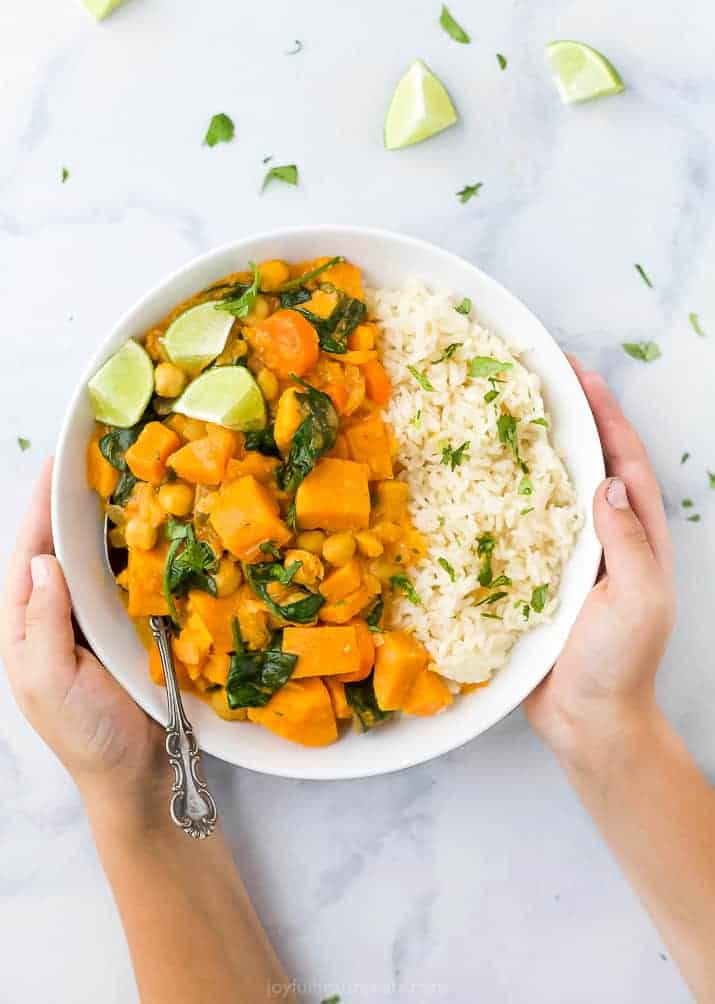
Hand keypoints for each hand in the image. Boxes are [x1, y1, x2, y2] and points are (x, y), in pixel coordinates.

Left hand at [0, 460, 164, 812]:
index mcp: (24, 626)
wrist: (135, 776)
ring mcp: (91, 620)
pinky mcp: (126, 628)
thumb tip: (43, 559)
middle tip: (92, 457)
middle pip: (56, 547)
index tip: (56, 462)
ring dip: (101, 521)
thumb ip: (43, 621)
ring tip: (119, 480)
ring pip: (92, 559)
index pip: (27, 554)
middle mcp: (55, 615)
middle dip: (67, 503)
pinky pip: (126, 580)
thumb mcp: (48, 680)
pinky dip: (133, 551)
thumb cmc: (85, 733)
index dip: (39, 508)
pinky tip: (148, 527)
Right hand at [525, 359, 675, 766]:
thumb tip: (606, 480)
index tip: (579, 374)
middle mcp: (603, 537)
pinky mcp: (535, 577)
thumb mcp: (638, 599)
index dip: (605, 415)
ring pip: (550, 490)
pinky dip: (503, 499)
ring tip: (505, 414)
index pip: (624, 461)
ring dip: (534, 451)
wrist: (587, 720)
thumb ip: (626, 541)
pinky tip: (478, 482)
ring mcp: (567, 556)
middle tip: (537, 378)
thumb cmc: (620, 663)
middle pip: (587, 463)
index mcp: (636, 535)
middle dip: (569, 419)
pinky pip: (519, 528)